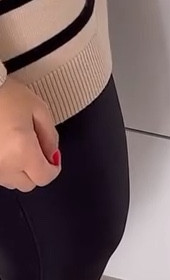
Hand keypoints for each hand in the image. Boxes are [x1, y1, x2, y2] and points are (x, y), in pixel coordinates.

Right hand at [0, 78, 60, 192]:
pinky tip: (5, 147)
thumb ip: (50, 135)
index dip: (53, 168)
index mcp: (22, 150)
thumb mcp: (38, 109)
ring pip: (11, 181)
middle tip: (36, 148)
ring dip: (19, 170)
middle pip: (28, 184)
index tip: (53, 158)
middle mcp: (4, 165)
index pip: (44, 177)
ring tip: (17, 145)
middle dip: (36, 170)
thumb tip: (53, 154)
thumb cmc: (6, 95)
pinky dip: (5, 166)